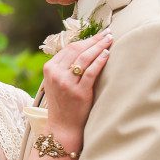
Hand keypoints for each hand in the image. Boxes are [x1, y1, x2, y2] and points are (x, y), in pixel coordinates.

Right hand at [42, 29, 112, 146]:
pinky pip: (91, 72)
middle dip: (94, 40)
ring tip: (109, 40)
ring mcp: (67, 83)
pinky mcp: (79, 92)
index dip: (85, 40)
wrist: (62, 126)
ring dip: (99, 46)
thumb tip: (83, 47)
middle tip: (107, 33)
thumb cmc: (62, 103)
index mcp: (49, 69)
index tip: (97, 34)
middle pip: (77, 50)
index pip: (69, 48)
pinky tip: (107, 54)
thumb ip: (64, 66)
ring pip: (85, 58)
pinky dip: (100, 60)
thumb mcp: (56, 82)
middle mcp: (56, 74)